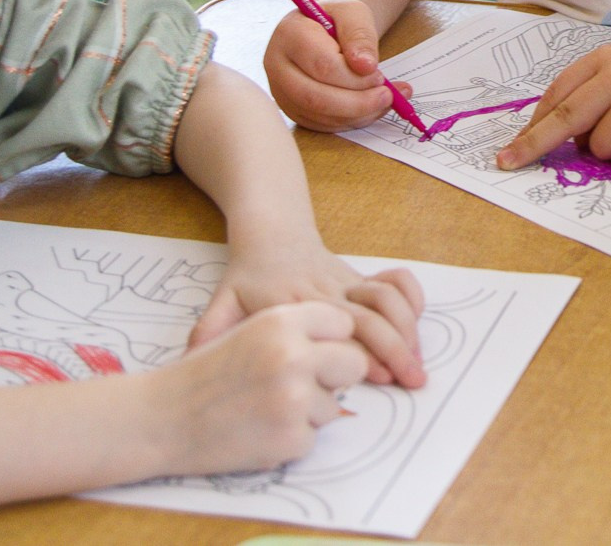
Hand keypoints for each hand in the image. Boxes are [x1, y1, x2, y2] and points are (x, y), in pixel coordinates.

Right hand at [148, 302, 368, 476]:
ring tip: (263, 408)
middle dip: (335, 376)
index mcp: (282, 320)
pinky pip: (313, 437)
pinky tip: (258, 431)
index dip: (330, 340)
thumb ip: (297, 332)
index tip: (313, 351)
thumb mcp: (249, 330)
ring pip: (334, 406)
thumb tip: (351, 342)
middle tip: (301, 383)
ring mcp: (295, 398)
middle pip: (354, 363)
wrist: (161, 417)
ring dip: (308, 412)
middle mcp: (293, 355)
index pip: (342, 324)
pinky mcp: (291, 438)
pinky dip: (290, 439)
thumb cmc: (205, 372)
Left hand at [190, 239, 425, 388]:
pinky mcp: (362, 278)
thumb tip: (193, 362)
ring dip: (408, 329)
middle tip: (412, 380)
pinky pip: (395, 281)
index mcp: (293, 304)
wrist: (270, 230)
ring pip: (387, 299)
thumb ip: (210, 333)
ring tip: (417, 363)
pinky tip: (417, 324)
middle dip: (394, 348)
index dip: (357, 353)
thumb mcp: (222, 303)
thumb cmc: (247, 275)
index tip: (376, 378)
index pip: (331, 329)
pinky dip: (411, 298)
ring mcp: (348, 283)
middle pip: (368, 316)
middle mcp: (326, 293)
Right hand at [263, 0, 409, 131]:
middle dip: (358, 102)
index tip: (379, 74)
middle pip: (315, 97)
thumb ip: (360, 35)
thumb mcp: (353, 13)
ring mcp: (282, 91)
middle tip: (387, 96)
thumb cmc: (336, 19)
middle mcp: (277, 65)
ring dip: (358, 114)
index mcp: (289, 34)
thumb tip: (366, 66)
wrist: (321, 28)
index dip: (355, 77)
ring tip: (384, 100)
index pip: (322, 65)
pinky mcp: (293, 109)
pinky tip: (370, 108)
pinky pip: (322, 124)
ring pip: (319, 115)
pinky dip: (351, 121)